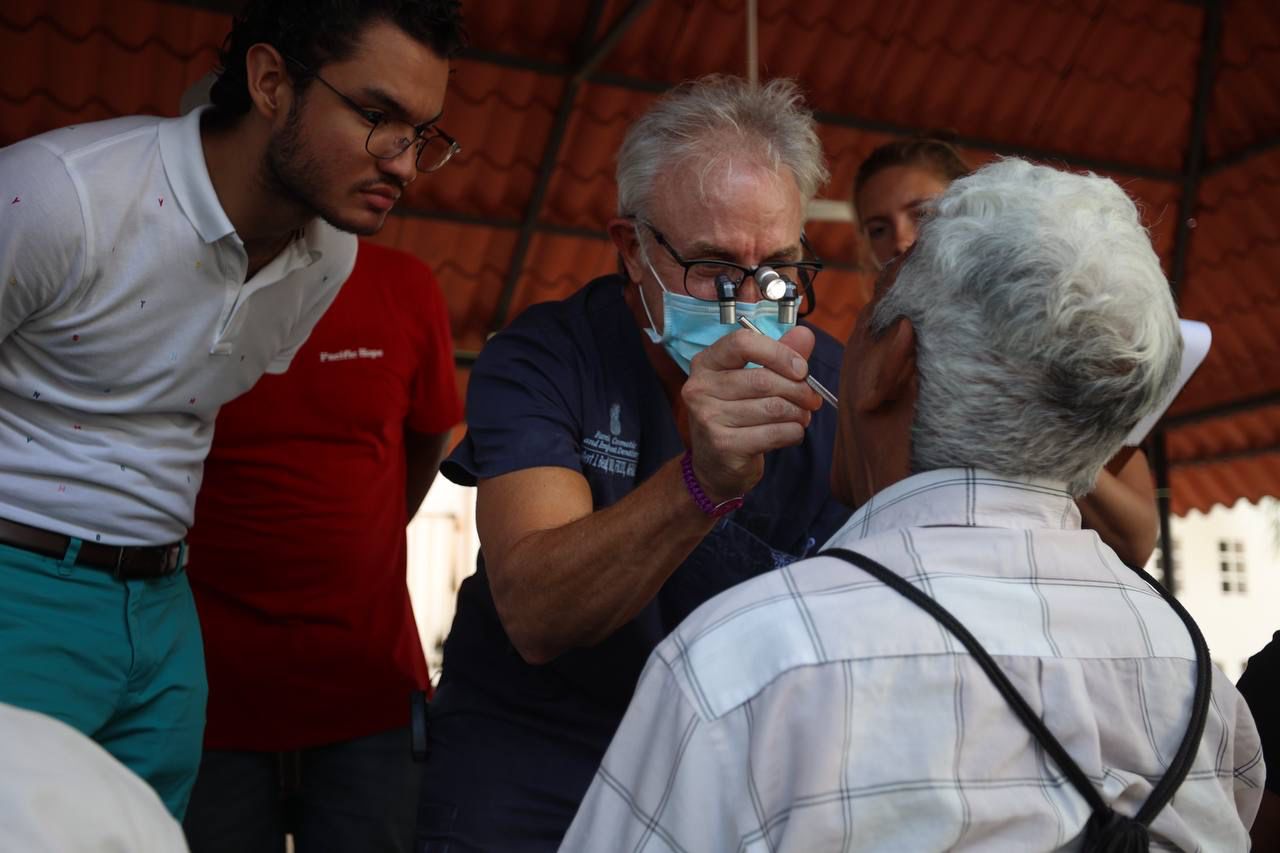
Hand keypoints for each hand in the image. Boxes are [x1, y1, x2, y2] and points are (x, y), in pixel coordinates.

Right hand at [681, 325, 821, 500]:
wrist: (714, 466)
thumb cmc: (736, 416)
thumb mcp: (751, 380)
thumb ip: (778, 355)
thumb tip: (805, 334)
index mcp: (706, 363)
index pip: (743, 343)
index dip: (779, 353)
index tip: (801, 369)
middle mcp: (700, 388)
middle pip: (764, 379)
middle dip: (798, 389)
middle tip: (811, 399)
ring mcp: (708, 418)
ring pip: (773, 408)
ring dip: (798, 413)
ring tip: (802, 416)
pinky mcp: (724, 445)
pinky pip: (775, 433)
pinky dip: (793, 432)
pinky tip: (791, 432)